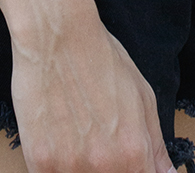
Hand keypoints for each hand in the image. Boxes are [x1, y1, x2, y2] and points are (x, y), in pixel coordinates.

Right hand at [11, 12, 173, 172]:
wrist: (57, 34)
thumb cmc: (101, 59)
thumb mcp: (142, 96)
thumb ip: (155, 145)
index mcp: (134, 152)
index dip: (134, 172)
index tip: (126, 163)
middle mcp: (104, 165)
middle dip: (107, 168)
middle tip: (96, 141)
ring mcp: (69, 166)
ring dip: (80, 166)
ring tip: (76, 134)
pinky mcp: (39, 161)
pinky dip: (56, 164)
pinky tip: (57, 136)